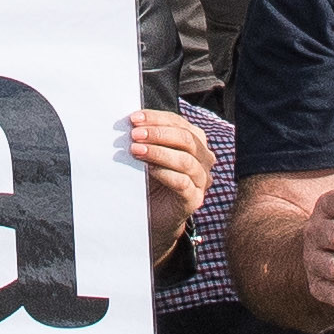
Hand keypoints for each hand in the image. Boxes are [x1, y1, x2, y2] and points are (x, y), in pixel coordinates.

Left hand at [132, 106, 215, 252]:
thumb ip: (146, 139)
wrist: (154, 214)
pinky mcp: (194, 199)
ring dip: (159, 152)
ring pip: (186, 161)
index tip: (134, 119)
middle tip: (134, 134)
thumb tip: (129, 123)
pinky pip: (182, 183)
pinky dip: (164, 173)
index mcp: (195, 142)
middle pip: (186, 139)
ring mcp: (201, 180)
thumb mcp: (149, 155)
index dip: (156, 119)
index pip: (179, 123)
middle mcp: (203, 159)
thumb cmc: (151, 180)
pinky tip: (148, 170)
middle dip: (158, 134)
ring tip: (136, 150)